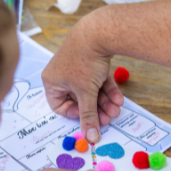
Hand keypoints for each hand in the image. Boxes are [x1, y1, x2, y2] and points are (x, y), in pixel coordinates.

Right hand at [42, 15, 124, 142]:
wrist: (99, 32)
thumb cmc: (84, 61)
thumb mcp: (86, 93)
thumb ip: (88, 116)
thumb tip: (90, 138)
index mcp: (52, 81)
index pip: (59, 105)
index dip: (74, 113)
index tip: (88, 118)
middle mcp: (62, 74)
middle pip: (79, 99)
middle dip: (95, 109)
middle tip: (108, 119)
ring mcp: (77, 67)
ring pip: (91, 90)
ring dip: (104, 101)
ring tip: (116, 110)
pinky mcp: (91, 61)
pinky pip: (98, 80)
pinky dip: (108, 89)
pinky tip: (119, 98)